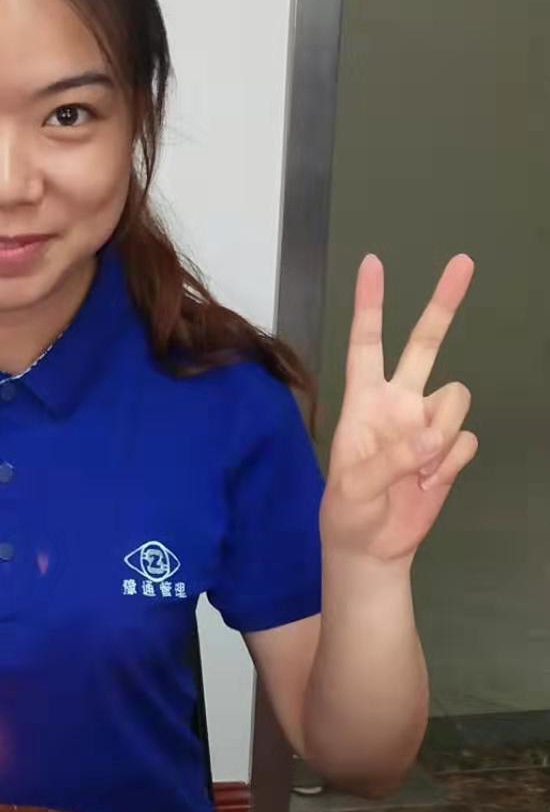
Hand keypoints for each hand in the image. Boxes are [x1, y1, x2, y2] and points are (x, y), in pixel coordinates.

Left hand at [320, 254, 476, 564]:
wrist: (372, 549)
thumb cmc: (348, 512)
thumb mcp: (354, 487)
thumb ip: (391, 459)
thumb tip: (433, 438)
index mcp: (364, 401)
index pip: (367, 343)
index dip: (370, 304)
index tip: (373, 263)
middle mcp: (399, 403)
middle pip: (425, 343)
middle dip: (443, 303)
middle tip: (463, 261)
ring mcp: (427, 424)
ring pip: (456, 399)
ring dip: (440, 435)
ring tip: (413, 470)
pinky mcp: (449, 450)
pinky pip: (464, 442)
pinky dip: (449, 464)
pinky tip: (427, 483)